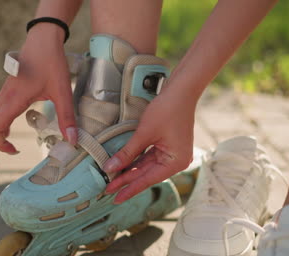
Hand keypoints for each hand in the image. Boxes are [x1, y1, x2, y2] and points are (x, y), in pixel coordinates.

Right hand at [0, 24, 76, 168]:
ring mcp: (4, 93)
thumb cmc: (51, 61)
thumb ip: (67, 116)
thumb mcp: (62, 90)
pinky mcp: (8, 91)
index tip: (13, 153)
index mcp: (14, 99)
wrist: (43, 38)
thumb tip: (72, 141)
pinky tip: (6, 132)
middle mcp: (4, 97)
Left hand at [102, 89, 195, 203]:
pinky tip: (122, 167)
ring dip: (129, 171)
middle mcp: (176, 161)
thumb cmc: (167, 110)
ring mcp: (172, 154)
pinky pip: (148, 157)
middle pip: (146, 174)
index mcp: (175, 163)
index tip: (115, 198)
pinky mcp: (167, 146)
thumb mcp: (144, 133)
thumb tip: (109, 168)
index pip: (147, 180)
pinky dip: (135, 161)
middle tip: (107, 190)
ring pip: (146, 166)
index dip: (129, 189)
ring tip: (111, 181)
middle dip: (126, 181)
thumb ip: (127, 153)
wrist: (181, 90)